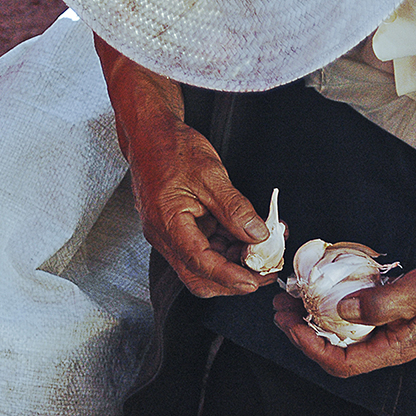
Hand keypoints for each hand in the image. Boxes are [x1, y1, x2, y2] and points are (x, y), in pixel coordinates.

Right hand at [94, 34, 276, 297]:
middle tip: (266, 272)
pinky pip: (204, 248)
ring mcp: (170, 235)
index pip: (199, 262)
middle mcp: (164, 236)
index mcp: (167, 223)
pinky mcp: (179, 230)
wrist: (150, 135)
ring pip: (203, 265)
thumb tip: (258, 234)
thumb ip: (234, 207)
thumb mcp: (210, 173)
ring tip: (264, 251)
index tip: (254, 281)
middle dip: (234, 280)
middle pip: (199, 276)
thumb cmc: (173, 148)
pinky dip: (227, 248)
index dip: (228, 276)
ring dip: (234, 263)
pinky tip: (249, 238)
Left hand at [274, 252, 415, 376]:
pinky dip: (337, 303)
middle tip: (281, 307)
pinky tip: (327, 287)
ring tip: (294, 297)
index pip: (341, 362)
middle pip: (336, 348)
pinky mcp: (394, 311)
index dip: (310, 347)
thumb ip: (378, 304)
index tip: (290, 324)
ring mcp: (392, 328)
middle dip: (303, 331)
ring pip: (344, 331)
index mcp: (393, 349)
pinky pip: (358, 313)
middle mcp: (389, 344)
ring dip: (315, 316)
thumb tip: (340, 311)